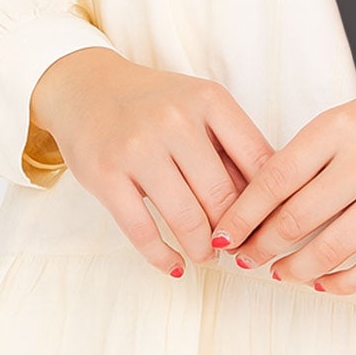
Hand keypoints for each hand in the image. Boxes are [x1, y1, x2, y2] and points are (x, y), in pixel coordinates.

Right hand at [28, 48, 276, 277]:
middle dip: (234, 231)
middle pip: (222, 196)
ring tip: (207, 255)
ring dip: (203, 249)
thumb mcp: (200, 107)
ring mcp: (137, 148)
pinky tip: (175, 266)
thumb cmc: (155, 104)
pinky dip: (163, 257)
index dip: (269, 202)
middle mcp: (175, 120)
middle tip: (237, 247)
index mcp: (209, 100)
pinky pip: (142, 231)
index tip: (268, 225)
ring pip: (186, 218)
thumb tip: (266, 204)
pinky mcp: (105, 175)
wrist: (87, 88)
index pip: (258, 160)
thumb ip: (231, 148)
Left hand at [210, 57, 355, 294]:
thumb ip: (312, 153)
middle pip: (296, 218)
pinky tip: (324, 284)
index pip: (275, 178)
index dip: (242, 213)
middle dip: (261, 246)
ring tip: (280, 274)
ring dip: (296, 268)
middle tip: (244, 259)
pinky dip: (343, 282)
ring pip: (330, 248)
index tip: (223, 234)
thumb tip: (260, 202)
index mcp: (339, 126)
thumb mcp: (352, 116)